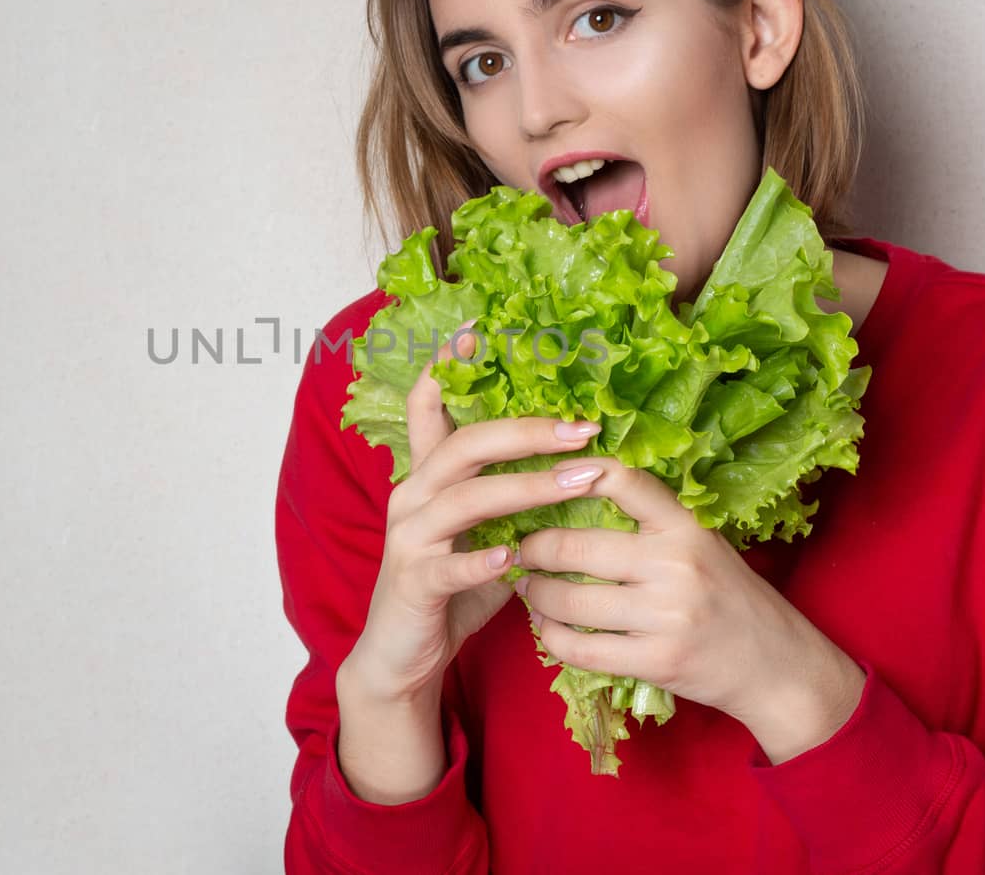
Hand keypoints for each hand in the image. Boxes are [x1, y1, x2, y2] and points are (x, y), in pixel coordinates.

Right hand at [339, 323, 606, 707]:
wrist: (401, 656)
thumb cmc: (452, 591)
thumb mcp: (484, 534)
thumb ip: (513, 499)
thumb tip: (578, 463)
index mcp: (426, 477)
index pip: (425, 407)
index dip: (445, 366)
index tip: (476, 328)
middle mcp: (411, 496)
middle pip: (466, 444)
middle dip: (528, 431)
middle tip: (583, 428)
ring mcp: (408, 538)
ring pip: (468, 498)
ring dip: (528, 487)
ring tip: (579, 482)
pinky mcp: (413, 582)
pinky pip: (450, 565)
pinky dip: (484, 559)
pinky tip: (517, 558)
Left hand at [516, 456, 865, 762]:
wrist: (777, 666)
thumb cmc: (729, 596)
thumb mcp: (702, 543)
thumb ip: (652, 521)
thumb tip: (573, 488)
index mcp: (686, 526)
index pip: (623, 480)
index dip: (575, 471)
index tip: (544, 476)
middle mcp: (675, 565)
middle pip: (574, 547)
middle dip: (533, 549)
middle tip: (521, 550)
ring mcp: (665, 616)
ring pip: (569, 600)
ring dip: (535, 595)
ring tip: (528, 589)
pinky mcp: (656, 661)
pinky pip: (579, 648)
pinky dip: (551, 637)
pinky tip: (547, 628)